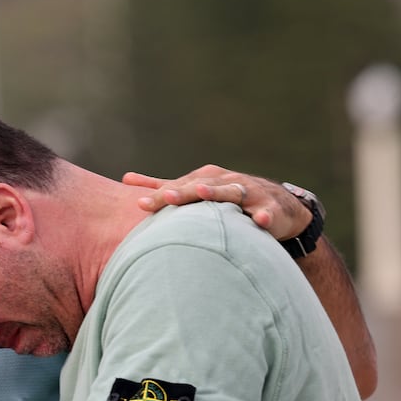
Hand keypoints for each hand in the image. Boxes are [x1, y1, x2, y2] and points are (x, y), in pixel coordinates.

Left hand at [123, 164, 311, 239]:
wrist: (275, 205)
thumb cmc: (224, 199)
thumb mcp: (193, 190)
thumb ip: (162, 187)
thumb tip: (125, 180)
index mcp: (205, 179)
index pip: (179, 187)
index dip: (160, 196)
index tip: (140, 205)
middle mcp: (225, 181)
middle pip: (201, 186)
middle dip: (184, 191)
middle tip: (166, 197)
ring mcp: (249, 192)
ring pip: (232, 191)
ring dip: (218, 193)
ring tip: (203, 193)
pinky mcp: (270, 209)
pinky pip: (267, 212)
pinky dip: (263, 216)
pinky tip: (259, 221)